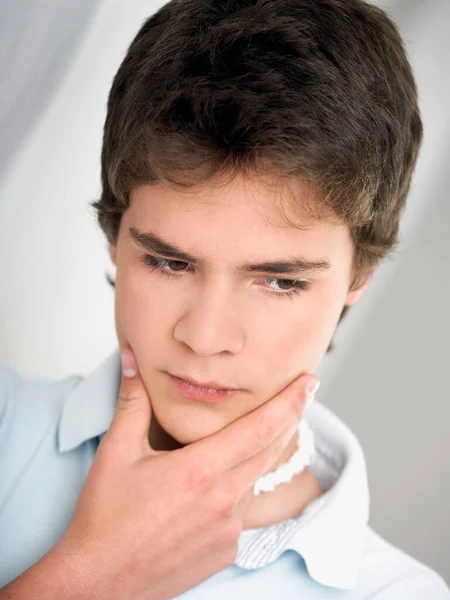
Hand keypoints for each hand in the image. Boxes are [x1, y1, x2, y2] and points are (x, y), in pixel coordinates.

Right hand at [53, 347, 317, 599]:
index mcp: (201, 471)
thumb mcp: (116, 452)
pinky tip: (222, 483)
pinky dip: (241, 489)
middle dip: (288, 421)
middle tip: (299, 397)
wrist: (99, 581)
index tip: (309, 382)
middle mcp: (223, 501)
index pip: (260, 428)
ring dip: (262, 455)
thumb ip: (133, 400)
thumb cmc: (105, 517)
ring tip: (256, 436)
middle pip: (270, 452)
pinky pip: (243, 511)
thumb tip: (131, 359)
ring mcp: (227, 530)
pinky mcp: (225, 552)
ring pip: (256, 481)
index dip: (289, 402)